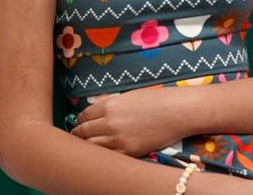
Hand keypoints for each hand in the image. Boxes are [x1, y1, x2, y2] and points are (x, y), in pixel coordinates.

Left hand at [70, 90, 184, 156]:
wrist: (176, 111)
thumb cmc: (155, 100)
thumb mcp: (128, 97)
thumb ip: (110, 105)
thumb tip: (95, 112)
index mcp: (110, 105)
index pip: (85, 115)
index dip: (79, 120)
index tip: (78, 124)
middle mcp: (110, 122)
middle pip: (84, 132)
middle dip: (78, 135)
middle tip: (75, 138)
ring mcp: (119, 139)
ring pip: (92, 147)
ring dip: (86, 147)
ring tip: (84, 149)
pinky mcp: (129, 152)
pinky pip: (108, 157)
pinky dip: (102, 156)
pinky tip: (101, 155)